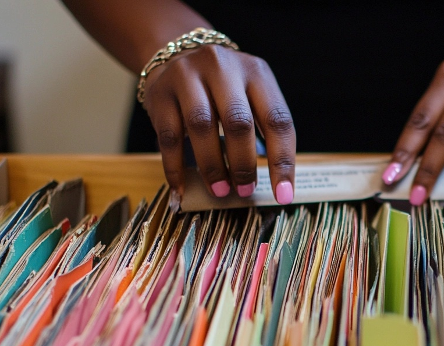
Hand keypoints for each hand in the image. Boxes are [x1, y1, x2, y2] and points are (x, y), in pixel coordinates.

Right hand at [143, 45, 295, 203]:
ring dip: (212, 165)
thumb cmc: (224, 88)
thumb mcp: (251, 95)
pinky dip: (176, 167)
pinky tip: (182, 187)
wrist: (177, 53)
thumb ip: (261, 130)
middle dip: (244, 163)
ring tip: (220, 190)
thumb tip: (273, 184)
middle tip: (245, 191)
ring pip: (201, 126)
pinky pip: (169, 136)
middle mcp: (223, 68)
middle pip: (237, 121)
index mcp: (256, 73)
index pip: (277, 120)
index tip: (283, 194)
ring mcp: (188, 77)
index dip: (283, 161)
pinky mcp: (160, 93)